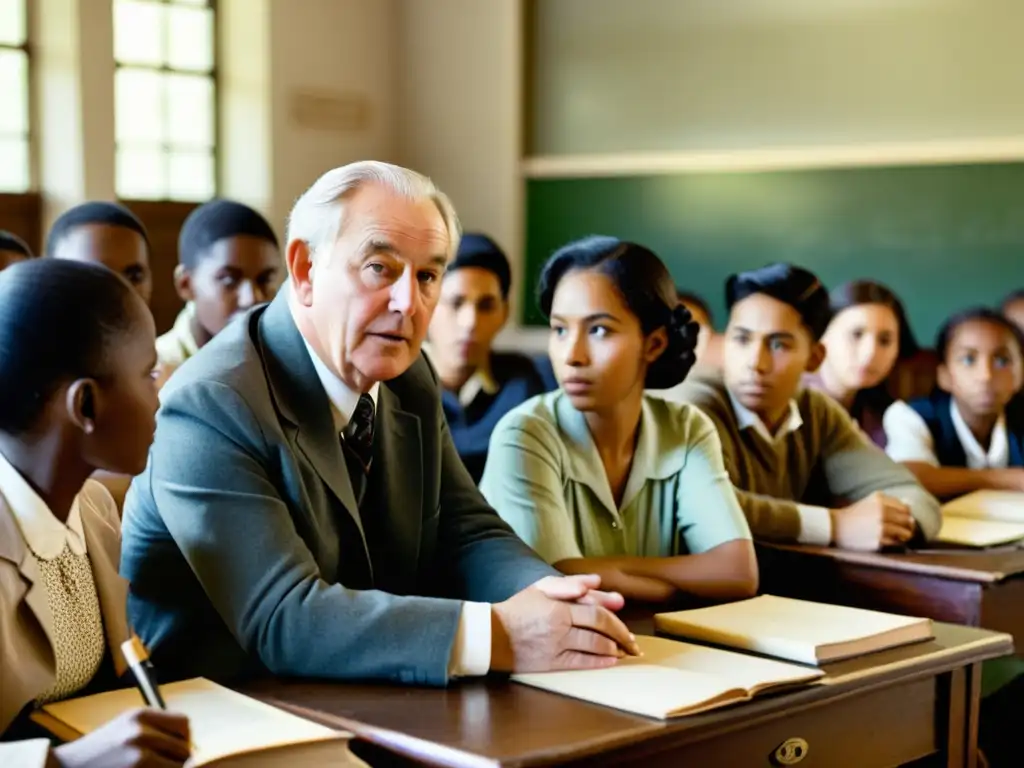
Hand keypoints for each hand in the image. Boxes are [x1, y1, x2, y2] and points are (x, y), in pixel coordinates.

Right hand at [53, 708, 190, 767]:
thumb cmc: (96, 753)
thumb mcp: (125, 728)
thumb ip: (155, 729)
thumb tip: (188, 743)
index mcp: (140, 715)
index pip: (184, 724)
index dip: (182, 740)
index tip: (174, 750)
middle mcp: (141, 731)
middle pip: (184, 749)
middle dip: (176, 761)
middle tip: (158, 764)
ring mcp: (138, 755)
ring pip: (178, 767)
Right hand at [490, 579, 639, 673]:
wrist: (493, 635)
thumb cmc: (519, 608)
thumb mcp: (541, 588)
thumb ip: (570, 583)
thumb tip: (597, 581)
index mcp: (558, 606)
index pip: (595, 610)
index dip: (614, 615)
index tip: (625, 617)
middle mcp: (559, 626)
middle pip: (599, 628)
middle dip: (620, 634)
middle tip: (632, 641)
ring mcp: (556, 646)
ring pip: (593, 647)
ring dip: (613, 648)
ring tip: (624, 651)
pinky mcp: (550, 663)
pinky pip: (580, 663)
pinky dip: (599, 662)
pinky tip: (611, 661)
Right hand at [831, 492, 914, 550]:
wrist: (836, 526)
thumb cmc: (855, 514)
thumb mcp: (871, 502)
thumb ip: (890, 502)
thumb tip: (910, 504)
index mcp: (880, 500)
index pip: (905, 508)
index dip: (907, 515)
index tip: (902, 519)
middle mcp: (881, 512)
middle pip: (907, 520)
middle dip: (908, 526)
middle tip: (904, 529)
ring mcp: (879, 527)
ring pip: (904, 533)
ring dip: (905, 535)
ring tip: (899, 536)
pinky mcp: (877, 541)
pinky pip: (894, 543)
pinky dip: (894, 542)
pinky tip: (887, 540)